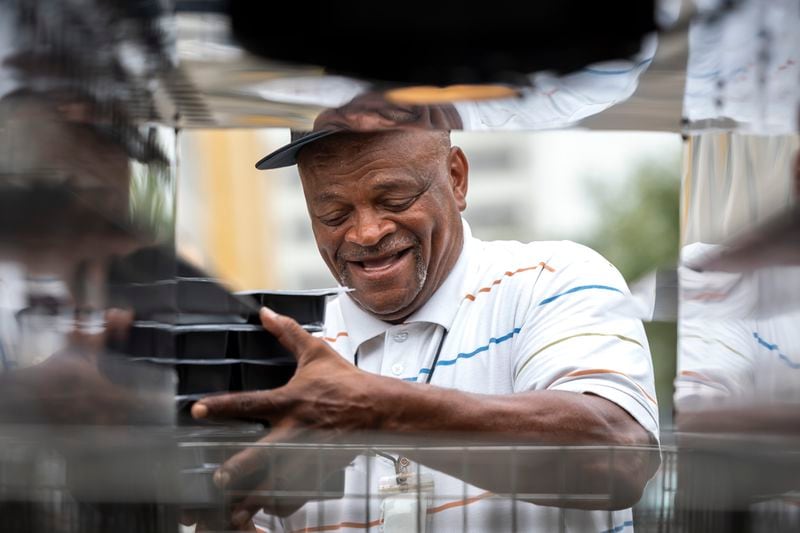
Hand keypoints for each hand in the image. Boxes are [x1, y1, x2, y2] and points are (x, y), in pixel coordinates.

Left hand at [191, 306, 389, 525]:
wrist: (382, 408)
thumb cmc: (349, 383)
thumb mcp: (316, 352)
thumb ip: (288, 333)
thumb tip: (266, 312)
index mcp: (290, 401)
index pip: (249, 403)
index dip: (221, 406)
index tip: (198, 411)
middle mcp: (295, 429)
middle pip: (260, 453)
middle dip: (237, 468)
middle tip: (218, 478)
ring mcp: (307, 452)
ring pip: (276, 481)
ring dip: (254, 498)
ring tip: (231, 513)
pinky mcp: (319, 468)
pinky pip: (298, 492)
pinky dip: (282, 504)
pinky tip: (267, 511)